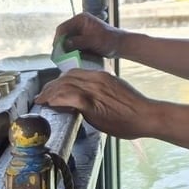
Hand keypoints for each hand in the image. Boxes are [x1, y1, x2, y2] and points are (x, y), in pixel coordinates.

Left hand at [36, 68, 152, 138]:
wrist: (147, 115)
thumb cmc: (134, 110)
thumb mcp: (115, 94)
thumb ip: (100, 94)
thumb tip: (87, 102)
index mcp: (101, 76)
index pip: (73, 74)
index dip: (59, 82)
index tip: (52, 90)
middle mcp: (96, 79)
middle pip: (65, 78)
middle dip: (51, 87)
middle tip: (42, 97)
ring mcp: (94, 90)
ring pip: (64, 85)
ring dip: (50, 93)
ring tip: (42, 101)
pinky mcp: (93, 102)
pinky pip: (69, 97)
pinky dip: (56, 99)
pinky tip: (50, 104)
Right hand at [54, 13, 123, 57]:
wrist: (120, 45)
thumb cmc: (109, 40)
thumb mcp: (94, 41)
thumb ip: (79, 41)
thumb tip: (65, 44)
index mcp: (81, 19)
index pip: (63, 28)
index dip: (58, 39)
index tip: (56, 50)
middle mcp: (78, 24)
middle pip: (63, 34)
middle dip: (60, 45)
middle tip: (58, 56)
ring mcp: (80, 32)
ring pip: (66, 40)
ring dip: (64, 49)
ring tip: (62, 58)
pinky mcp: (81, 39)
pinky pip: (71, 45)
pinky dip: (70, 51)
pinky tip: (69, 57)